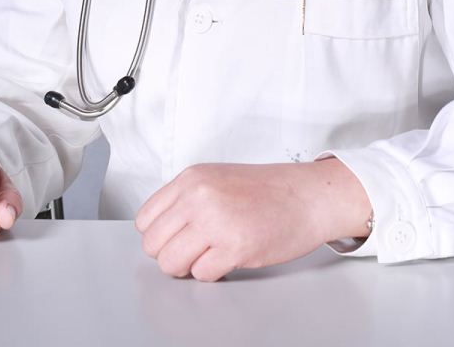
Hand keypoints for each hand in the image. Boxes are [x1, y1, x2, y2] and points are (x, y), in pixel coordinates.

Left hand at [134, 158, 371, 281]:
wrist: (307, 196)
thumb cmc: (268, 190)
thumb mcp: (217, 179)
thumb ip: (186, 199)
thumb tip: (162, 232)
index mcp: (192, 178)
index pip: (145, 219)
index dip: (160, 235)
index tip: (177, 238)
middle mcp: (199, 196)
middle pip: (153, 245)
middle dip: (171, 255)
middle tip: (194, 252)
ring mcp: (215, 221)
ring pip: (171, 263)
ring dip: (189, 267)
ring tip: (210, 256)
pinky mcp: (234, 246)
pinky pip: (201, 275)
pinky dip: (214, 273)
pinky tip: (230, 257)